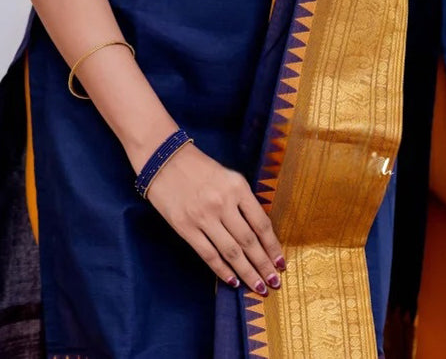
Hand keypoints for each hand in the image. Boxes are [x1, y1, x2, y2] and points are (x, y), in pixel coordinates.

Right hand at [146, 143, 284, 296]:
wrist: (164, 159)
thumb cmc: (199, 167)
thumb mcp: (228, 176)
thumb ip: (243, 201)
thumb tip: (259, 233)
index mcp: (237, 186)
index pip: (261, 223)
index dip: (272, 246)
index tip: (281, 262)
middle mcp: (223, 203)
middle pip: (248, 241)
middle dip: (263, 265)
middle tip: (275, 282)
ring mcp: (203, 217)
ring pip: (231, 252)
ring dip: (247, 272)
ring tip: (259, 287)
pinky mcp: (185, 228)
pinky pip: (208, 254)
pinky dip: (222, 270)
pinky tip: (233, 281)